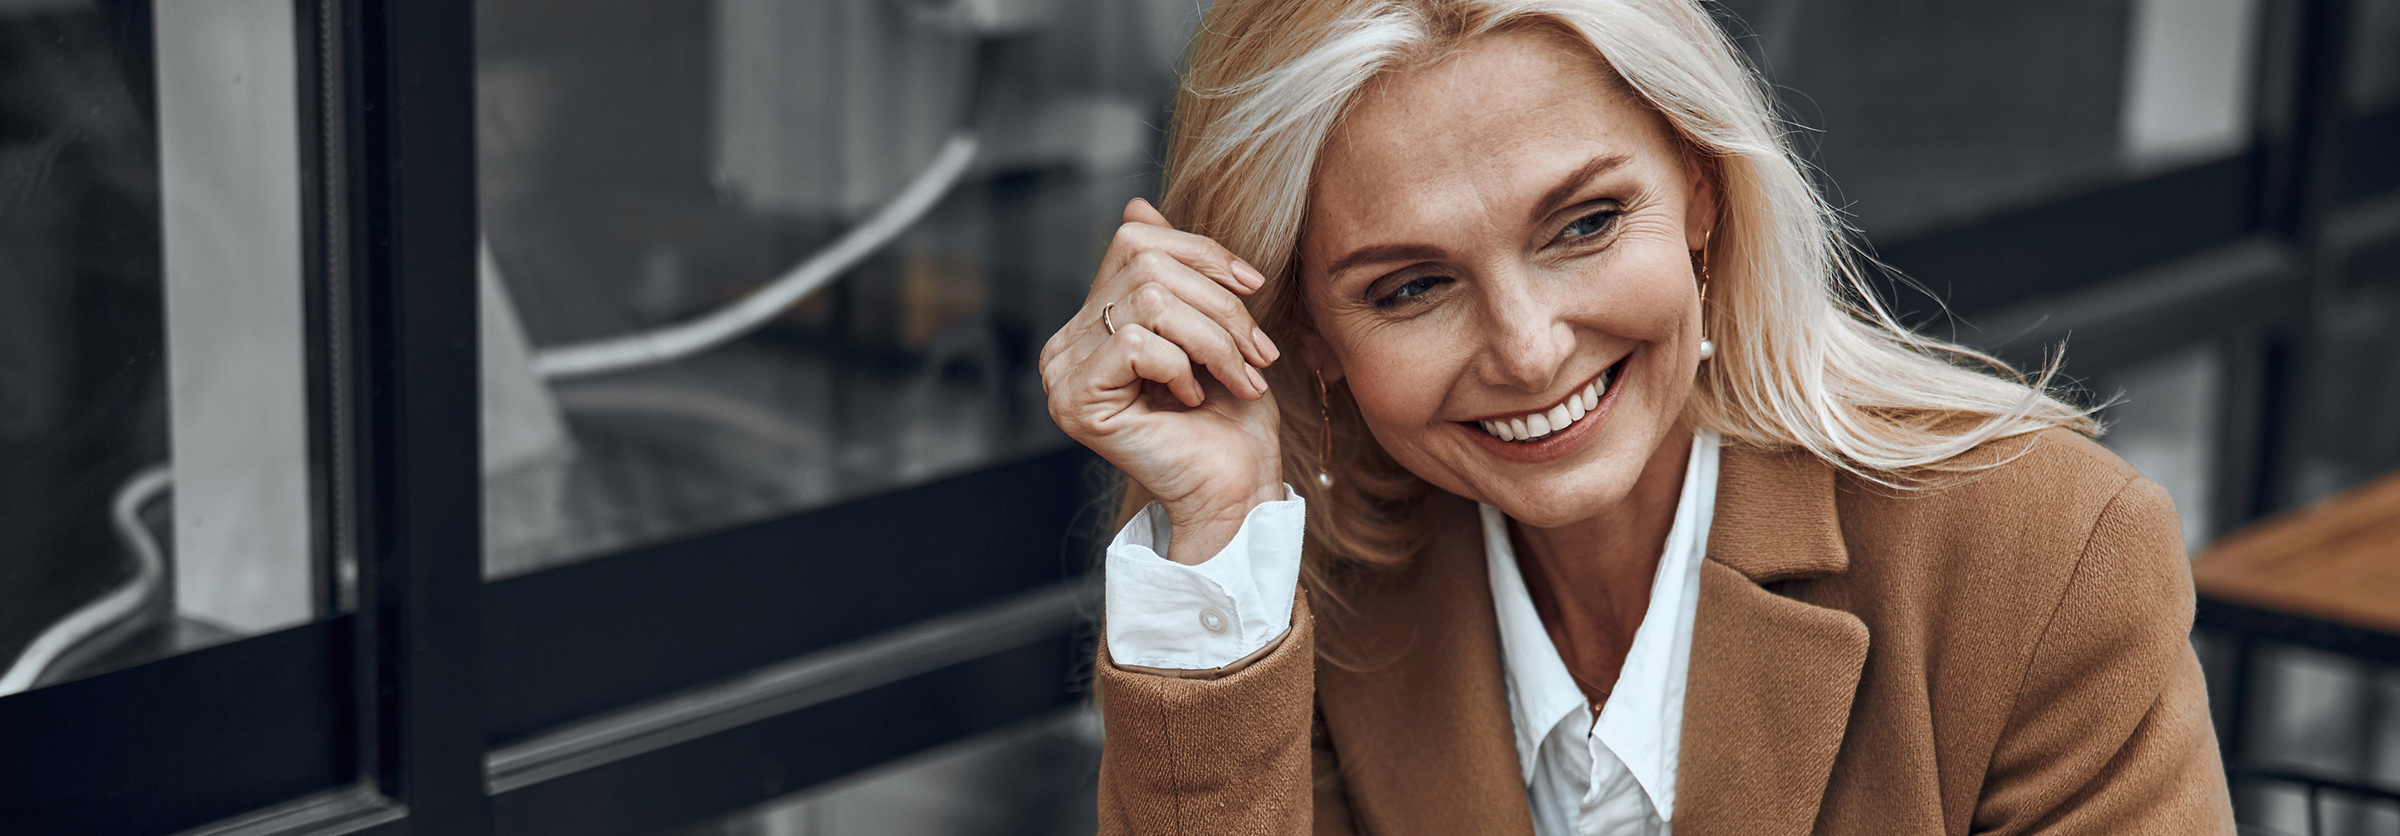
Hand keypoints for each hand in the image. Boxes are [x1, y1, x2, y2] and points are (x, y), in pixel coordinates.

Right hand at [1043, 199, 1284, 564]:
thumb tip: (1136, 204)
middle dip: (1219, 304)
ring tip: (1241, 376)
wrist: (1234, 489)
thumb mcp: (1211, 324)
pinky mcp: (1076, 400)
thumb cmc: (1231, 417)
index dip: (1201, 252)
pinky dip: (1183, 366)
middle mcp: (1066, 343)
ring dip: (1214, 337)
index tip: (1253, 287)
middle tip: (1259, 352)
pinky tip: (1195, 398)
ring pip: (1147, 302)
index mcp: (1092, 322)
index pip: (1135, 242)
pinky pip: (1137, 343)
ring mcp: (1063, 373)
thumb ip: (1175, 270)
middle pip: (1145, 265)